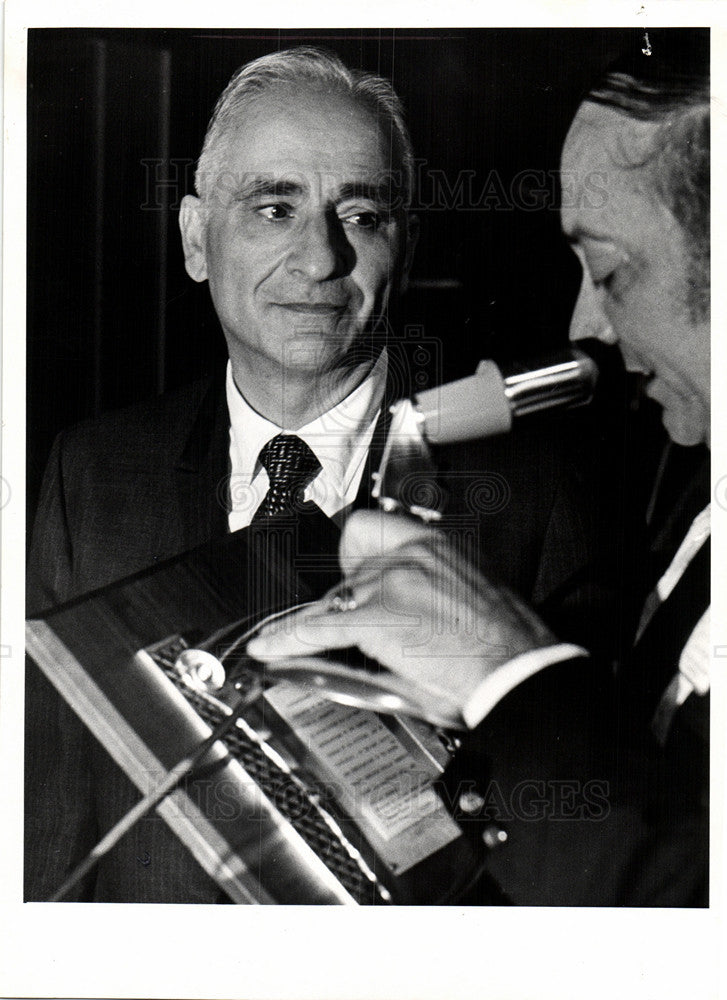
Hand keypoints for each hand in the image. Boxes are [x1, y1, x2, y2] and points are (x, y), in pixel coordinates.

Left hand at [247, 510, 555, 715]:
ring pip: (331, 600)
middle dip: (344, 596)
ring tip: (292, 640)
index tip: (343, 569)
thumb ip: (433, 585)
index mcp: (435, 544)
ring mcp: (391, 584)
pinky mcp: (376, 619)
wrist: (519, 673)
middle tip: (348, 620)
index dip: (351, 554)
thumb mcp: (471, 593)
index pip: (370, 527)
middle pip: (347, 567)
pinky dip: (286, 639)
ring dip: (320, 622)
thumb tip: (407, 603)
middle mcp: (410, 554)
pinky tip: (269, 647)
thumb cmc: (506, 644)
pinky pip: (316, 627)